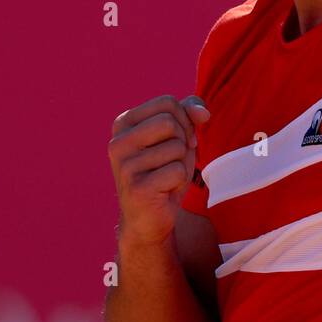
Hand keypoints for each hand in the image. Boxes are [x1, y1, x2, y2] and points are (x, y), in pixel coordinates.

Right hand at [108, 94, 210, 249]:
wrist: (148, 219)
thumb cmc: (164, 172)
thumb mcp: (178, 137)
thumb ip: (189, 113)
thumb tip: (203, 112)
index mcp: (123, 123)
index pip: (167, 102)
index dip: (184, 120)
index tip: (177, 140)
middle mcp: (118, 142)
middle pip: (170, 122)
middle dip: (182, 142)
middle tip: (172, 161)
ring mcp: (124, 165)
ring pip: (176, 147)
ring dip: (181, 163)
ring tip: (166, 177)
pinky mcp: (136, 187)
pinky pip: (177, 171)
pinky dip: (179, 181)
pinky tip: (164, 191)